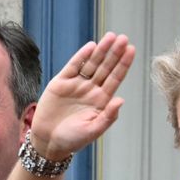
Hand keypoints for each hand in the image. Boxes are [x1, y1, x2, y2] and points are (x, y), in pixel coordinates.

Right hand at [29, 32, 135, 159]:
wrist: (48, 141)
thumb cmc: (72, 140)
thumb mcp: (92, 131)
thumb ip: (108, 116)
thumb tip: (121, 100)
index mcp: (101, 101)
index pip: (115, 79)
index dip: (123, 64)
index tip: (132, 50)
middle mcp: (90, 90)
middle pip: (105, 67)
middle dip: (115, 53)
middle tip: (124, 38)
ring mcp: (76, 85)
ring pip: (91, 64)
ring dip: (101, 51)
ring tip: (111, 37)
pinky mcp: (61, 83)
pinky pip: (73, 66)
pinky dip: (81, 56)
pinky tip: (91, 47)